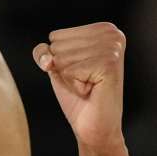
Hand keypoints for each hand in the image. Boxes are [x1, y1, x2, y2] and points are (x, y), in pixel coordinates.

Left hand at [33, 23, 125, 148]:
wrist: (95, 126)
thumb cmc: (78, 95)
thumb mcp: (57, 66)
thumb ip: (44, 52)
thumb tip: (48, 60)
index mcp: (103, 29)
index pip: (55, 36)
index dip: (60, 60)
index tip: (82, 72)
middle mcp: (112, 34)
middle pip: (57, 45)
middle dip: (65, 69)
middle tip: (86, 81)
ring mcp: (112, 48)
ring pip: (62, 58)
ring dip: (70, 78)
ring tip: (90, 85)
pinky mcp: (109, 64)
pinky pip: (69, 71)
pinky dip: (75, 86)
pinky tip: (92, 90)